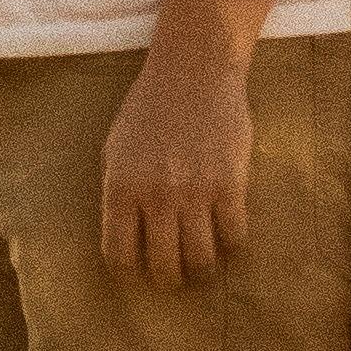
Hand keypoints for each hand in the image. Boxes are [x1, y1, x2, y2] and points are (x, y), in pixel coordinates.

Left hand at [99, 22, 255, 289]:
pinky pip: (234, 236)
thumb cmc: (149, 108)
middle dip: (169, 280)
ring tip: (202, 265)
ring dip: (202, 270)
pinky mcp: (231, 184)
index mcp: (120, 187)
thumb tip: (127, 237)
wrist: (193, 71)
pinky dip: (231, 244)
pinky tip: (226, 236)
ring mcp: (195, 192)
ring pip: (201, 259)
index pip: (118, 254)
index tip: (139, 274)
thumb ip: (119, 192)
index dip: (129, 272)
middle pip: (164, 266)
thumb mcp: (116, 148)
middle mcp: (156, 196)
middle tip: (176, 277)